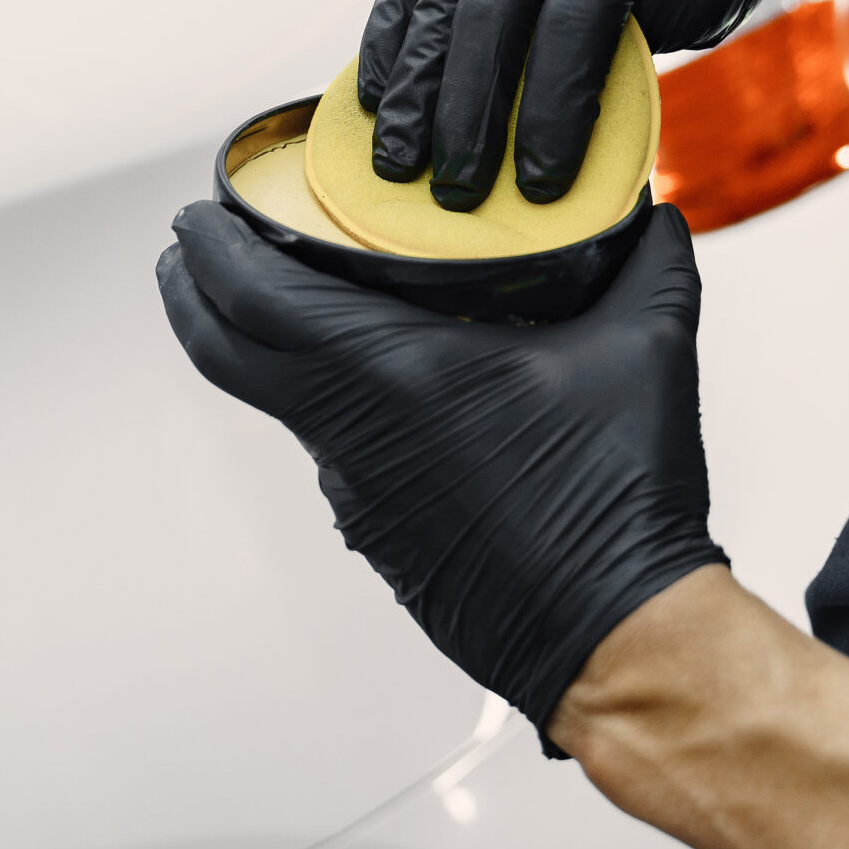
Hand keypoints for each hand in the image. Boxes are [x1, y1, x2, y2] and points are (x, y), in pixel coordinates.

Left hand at [156, 198, 725, 743]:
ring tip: (304, 296)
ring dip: (271, 347)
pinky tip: (385, 382)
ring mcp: (356, 491)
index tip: (196, 211)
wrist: (614, 637)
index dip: (209, 247)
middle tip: (195, 246)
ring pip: (283, 402)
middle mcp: (352, 432)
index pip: (251, 297)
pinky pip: (333, 449)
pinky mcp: (377, 532)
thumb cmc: (618, 500)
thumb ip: (649, 263)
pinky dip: (331, 402)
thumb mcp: (646, 352)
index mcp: (391, 371)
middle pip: (224, 351)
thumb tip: (654, 211)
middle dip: (194, 291)